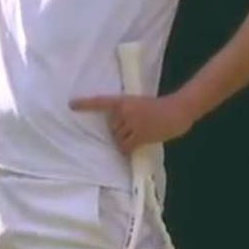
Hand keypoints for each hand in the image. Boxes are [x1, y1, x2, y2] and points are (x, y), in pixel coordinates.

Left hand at [69, 91, 194, 153]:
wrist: (177, 110)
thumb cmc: (159, 107)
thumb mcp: (139, 104)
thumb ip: (127, 112)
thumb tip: (117, 128)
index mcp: (123, 100)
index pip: (101, 101)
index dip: (86, 104)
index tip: (71, 105)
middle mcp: (124, 111)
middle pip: (112, 128)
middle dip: (121, 130)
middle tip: (138, 127)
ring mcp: (131, 123)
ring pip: (118, 138)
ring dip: (126, 140)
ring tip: (141, 134)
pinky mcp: (139, 135)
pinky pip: (125, 146)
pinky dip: (128, 148)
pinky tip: (139, 143)